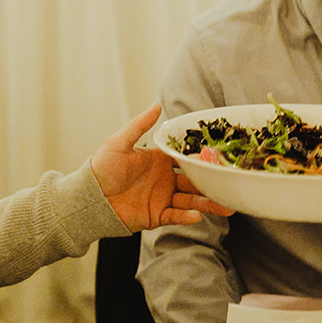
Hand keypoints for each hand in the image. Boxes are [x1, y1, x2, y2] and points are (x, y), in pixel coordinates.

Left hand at [89, 103, 233, 230]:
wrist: (89, 198)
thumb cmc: (101, 167)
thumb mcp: (119, 142)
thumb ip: (139, 125)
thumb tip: (156, 106)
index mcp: (160, 160)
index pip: (186, 158)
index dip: (202, 158)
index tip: (219, 156)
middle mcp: (166, 179)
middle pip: (195, 180)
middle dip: (213, 182)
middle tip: (232, 182)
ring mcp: (163, 198)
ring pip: (192, 200)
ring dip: (209, 203)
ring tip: (228, 205)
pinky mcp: (157, 216)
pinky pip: (177, 216)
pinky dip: (188, 216)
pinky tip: (198, 214)